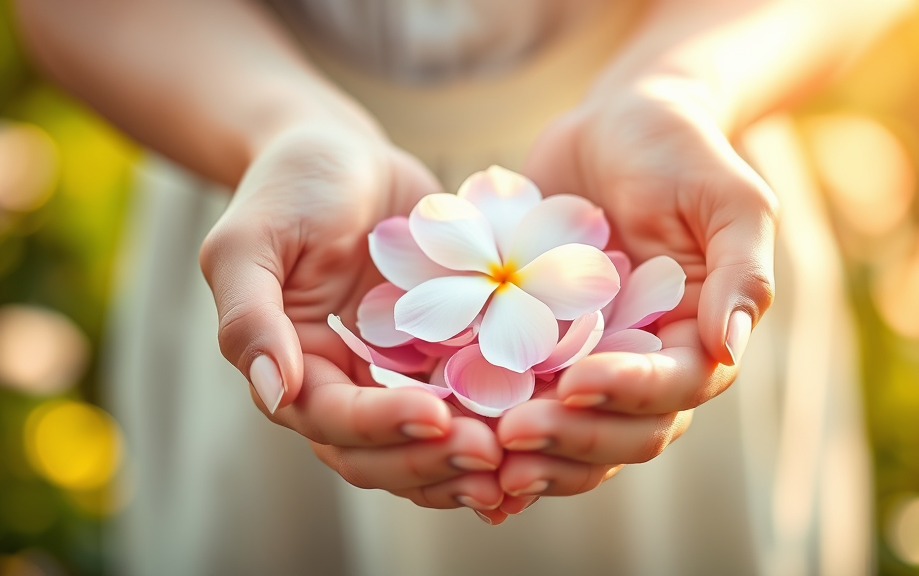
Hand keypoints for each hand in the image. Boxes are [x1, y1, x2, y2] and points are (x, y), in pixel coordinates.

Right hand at [199, 126, 507, 522]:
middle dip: (433, 461)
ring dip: (469, 460)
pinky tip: (544, 420)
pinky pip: (472, 398)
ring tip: (520, 458)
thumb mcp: (251, 241)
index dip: (382, 428)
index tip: (436, 417)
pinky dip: (500, 419)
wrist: (349, 157)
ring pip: (430, 442)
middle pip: (383, 453)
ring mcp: (400, 373)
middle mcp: (348, 384)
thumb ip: (250, 317)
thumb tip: (275, 393)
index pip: (334, 422)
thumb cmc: (291, 188)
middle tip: (491, 454)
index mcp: (296, 370)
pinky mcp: (445, 351)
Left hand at [498, 76, 777, 506]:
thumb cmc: (679, 149)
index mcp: (699, 337)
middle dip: (572, 439)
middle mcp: (647, 362)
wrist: (614, 124)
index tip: (576, 383)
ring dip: (535, 455)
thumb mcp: (728, 199)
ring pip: (573, 434)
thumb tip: (730, 347)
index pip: (673, 389)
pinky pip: (524, 401)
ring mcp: (591, 360)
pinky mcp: (541, 349)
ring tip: (484, 455)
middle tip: (513, 433)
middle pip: (622, 431)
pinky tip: (458, 443)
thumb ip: (741, 272)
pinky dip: (497, 433)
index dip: (628, 394)